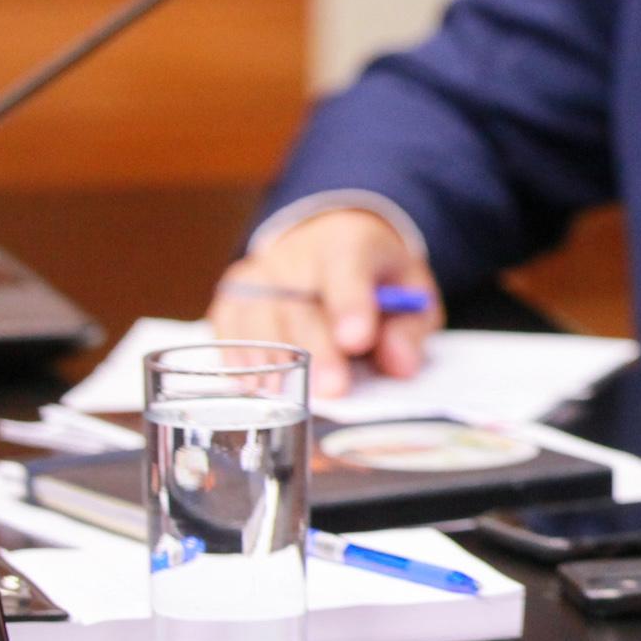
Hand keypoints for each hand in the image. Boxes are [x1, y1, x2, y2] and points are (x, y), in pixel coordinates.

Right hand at [207, 209, 440, 397]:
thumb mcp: (411, 293)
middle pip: (298, 301)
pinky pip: (229, 326)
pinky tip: (253, 386)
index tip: (357, 339)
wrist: (334, 248)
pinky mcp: (235, 297)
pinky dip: (238, 357)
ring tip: (287, 398)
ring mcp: (259, 275)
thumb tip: (399, 364)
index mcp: (349, 241)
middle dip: (315, 348)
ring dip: (272, 360)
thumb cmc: (376, 279)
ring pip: (257, 316)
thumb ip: (409, 327)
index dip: (350, 303)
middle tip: (333, 388)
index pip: (346, 264)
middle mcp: (297, 253)